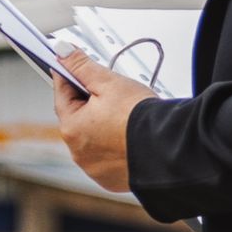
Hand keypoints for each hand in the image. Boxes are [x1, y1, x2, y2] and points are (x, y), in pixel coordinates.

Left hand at [52, 46, 153, 195]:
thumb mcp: (109, 83)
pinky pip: (106, 158)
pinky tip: (128, 136)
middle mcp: (78, 152)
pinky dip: (113, 147)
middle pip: (77, 118)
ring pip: (91, 139)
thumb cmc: (140, 116)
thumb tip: (62, 51)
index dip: (68, 76)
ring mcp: (94, 169)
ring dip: (100, 127)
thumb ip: (82, 66)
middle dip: (89, 103)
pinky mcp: (111, 179)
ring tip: (124, 116)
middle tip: (109, 92)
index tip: (71, 67)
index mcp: (72, 128)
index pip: (62, 93)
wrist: (169, 148)